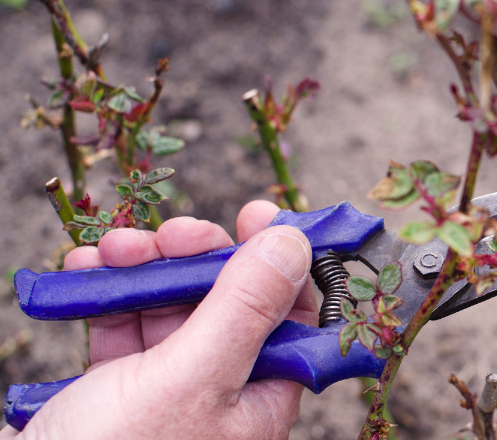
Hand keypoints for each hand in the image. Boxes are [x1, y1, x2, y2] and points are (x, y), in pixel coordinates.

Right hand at [1, 201, 316, 439]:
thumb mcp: (191, 377)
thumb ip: (244, 308)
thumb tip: (294, 244)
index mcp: (262, 400)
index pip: (292, 315)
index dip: (278, 261)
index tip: (255, 214)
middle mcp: (222, 395)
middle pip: (230, 301)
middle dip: (198, 257)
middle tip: (172, 233)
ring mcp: (167, 391)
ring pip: (172, 306)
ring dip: (145, 267)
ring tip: (113, 249)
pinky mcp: (114, 389)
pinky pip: (122, 325)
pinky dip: (105, 293)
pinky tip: (83, 271)